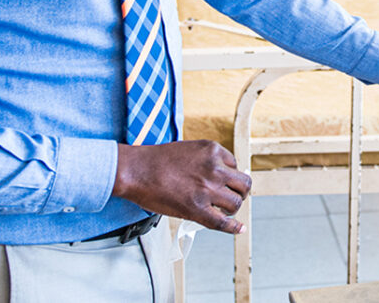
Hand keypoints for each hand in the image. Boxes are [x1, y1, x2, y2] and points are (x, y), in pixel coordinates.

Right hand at [112, 140, 250, 233]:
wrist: (135, 170)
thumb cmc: (155, 160)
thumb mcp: (187, 149)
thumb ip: (205, 160)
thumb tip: (219, 174)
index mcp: (212, 150)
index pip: (234, 165)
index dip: (229, 176)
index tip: (223, 182)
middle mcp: (214, 168)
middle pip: (243, 184)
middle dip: (238, 192)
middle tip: (229, 197)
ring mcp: (207, 189)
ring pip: (236, 203)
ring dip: (231, 208)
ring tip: (221, 209)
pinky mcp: (197, 209)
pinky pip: (223, 222)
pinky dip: (233, 228)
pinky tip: (238, 229)